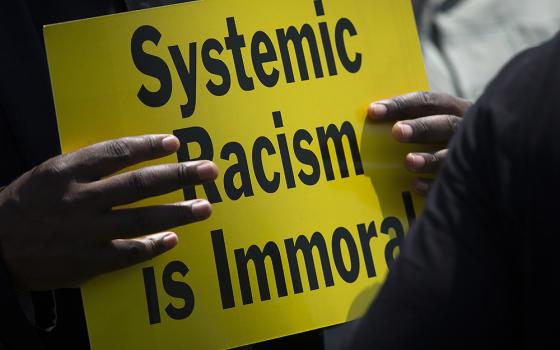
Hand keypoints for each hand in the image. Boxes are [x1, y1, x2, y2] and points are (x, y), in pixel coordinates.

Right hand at [0, 134, 217, 290]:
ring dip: (178, 212)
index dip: (148, 147)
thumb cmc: (27, 203)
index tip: (175, 143)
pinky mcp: (87, 260)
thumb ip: (90, 165)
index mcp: (67, 171)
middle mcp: (79, 199)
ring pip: (141, 219)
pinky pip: (128, 252)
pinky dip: (153, 245)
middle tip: (209, 172)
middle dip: (179, 176)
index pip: (116, 152)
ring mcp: (85, 231)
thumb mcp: (52, 173)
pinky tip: (173, 239)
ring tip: (205, 207)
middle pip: (139, 184)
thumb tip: (138, 155)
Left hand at [367, 91, 471, 194]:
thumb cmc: (446, 137)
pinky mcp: (473, 179)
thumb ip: (412, 119)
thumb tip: (372, 117)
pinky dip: (434, 184)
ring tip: (409, 161)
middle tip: (397, 132)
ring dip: (430, 158)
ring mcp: (473, 154)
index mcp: (454, 108)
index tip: (373, 111)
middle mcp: (466, 129)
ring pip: (453, 155)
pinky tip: (416, 186)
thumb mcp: (437, 121)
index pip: (427, 101)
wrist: (485, 163)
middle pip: (445, 124)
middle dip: (421, 127)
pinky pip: (455, 183)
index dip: (400, 104)